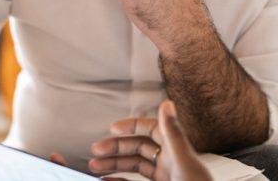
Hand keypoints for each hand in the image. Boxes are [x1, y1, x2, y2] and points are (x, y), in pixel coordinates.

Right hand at [90, 100, 212, 180]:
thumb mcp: (183, 162)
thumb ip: (173, 134)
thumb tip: (167, 104)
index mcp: (176, 151)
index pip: (151, 130)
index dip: (132, 126)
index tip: (113, 128)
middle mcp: (170, 162)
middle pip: (139, 148)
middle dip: (116, 147)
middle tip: (97, 149)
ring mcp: (165, 177)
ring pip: (135, 166)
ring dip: (114, 164)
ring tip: (94, 166)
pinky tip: (107, 180)